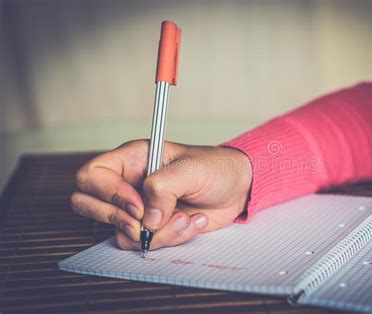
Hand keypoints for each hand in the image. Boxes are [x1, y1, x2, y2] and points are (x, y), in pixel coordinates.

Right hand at [71, 140, 251, 250]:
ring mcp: (139, 207)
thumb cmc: (216, 168)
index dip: (110, 195)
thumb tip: (148, 218)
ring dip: (157, 232)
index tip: (139, 206)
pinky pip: (143, 243)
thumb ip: (163, 188)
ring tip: (185, 217)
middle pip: (87, 204)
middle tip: (147, 221)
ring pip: (120, 231)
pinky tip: (191, 222)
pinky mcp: (152, 226)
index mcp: (133, 159)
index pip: (93, 176)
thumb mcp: (191, 169)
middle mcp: (129, 183)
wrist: (237, 188)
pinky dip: (169, 239)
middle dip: (118, 219)